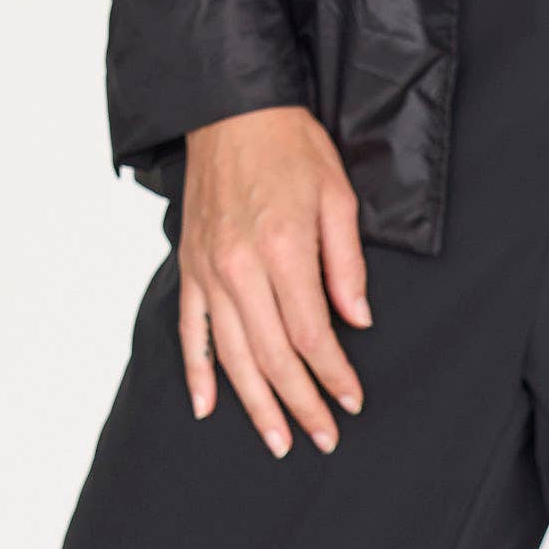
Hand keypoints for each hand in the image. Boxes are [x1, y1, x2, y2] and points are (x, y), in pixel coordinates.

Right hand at [178, 106, 371, 454]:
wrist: (231, 109)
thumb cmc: (290, 145)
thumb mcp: (337, 196)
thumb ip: (346, 263)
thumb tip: (357, 319)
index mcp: (284, 250)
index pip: (311, 333)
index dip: (333, 375)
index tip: (352, 401)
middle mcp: (241, 268)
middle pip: (272, 356)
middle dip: (301, 403)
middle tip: (322, 437)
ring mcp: (210, 271)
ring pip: (231, 356)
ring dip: (256, 403)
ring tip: (277, 439)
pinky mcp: (191, 267)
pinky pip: (191, 330)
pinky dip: (197, 372)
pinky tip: (208, 406)